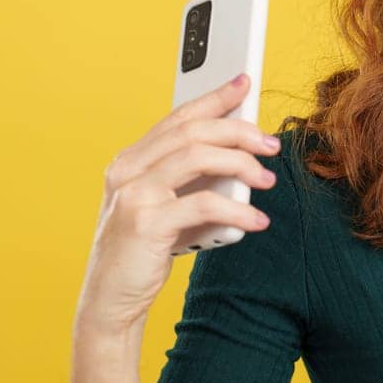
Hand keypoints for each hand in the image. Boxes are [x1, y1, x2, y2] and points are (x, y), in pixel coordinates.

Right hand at [74, 74, 281, 333]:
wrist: (111, 300)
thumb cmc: (145, 251)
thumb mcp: (169, 207)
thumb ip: (193, 180)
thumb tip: (242, 154)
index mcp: (131, 162)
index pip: (178, 118)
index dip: (213, 98)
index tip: (244, 82)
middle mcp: (127, 171)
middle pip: (192, 132)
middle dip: (238, 131)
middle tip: (271, 144)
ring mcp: (133, 195)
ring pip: (197, 157)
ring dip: (241, 164)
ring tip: (268, 180)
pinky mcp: (145, 224)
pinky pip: (203, 204)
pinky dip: (237, 211)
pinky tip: (257, 222)